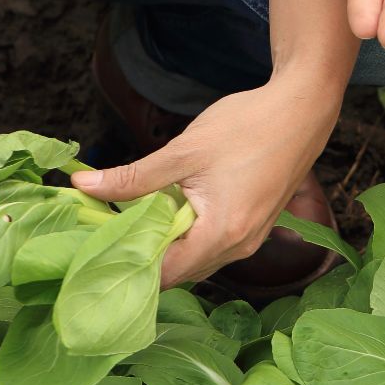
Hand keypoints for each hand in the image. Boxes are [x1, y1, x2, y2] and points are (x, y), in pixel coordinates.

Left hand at [71, 74, 340, 286]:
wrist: (303, 109)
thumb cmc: (248, 127)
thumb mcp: (183, 152)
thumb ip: (132, 177)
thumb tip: (81, 186)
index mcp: (222, 234)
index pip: (166, 274)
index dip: (130, 264)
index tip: (100, 245)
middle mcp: (241, 246)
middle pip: (182, 271)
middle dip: (147, 255)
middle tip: (110, 230)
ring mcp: (253, 237)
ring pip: (199, 257)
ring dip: (171, 243)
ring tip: (139, 215)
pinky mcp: (258, 224)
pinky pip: (216, 243)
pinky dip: (192, 233)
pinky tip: (175, 205)